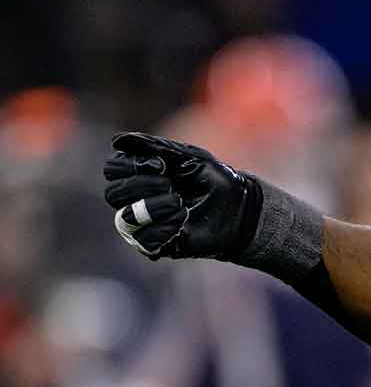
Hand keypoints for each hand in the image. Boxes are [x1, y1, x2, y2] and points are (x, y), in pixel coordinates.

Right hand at [103, 132, 257, 259]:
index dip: (131, 165)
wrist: (242, 210)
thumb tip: (117, 141)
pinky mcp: (158, 245)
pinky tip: (182, 221)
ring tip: (179, 203)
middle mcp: (136, 200)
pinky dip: (162, 228)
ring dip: (151, 207)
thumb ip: (156, 147)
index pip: (113, 169)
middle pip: (113, 194)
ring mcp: (145, 225)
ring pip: (124, 218)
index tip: (162, 166)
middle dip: (142, 185)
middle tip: (171, 185)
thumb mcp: (191, 157)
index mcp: (141, 175)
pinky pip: (142, 241)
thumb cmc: (216, 181)